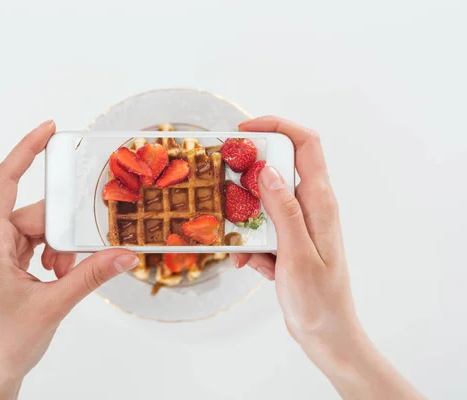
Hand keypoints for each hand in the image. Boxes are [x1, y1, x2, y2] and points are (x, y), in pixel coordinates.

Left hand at [0, 121, 138, 399]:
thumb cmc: (4, 342)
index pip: (5, 182)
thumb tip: (124, 254)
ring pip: (39, 230)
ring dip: (58, 250)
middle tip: (71, 264)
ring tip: (61, 279)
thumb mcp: (54, 304)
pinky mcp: (5, 261)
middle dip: (61, 235)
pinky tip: (57, 277)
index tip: (47, 129)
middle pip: (36, 214)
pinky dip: (53, 256)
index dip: (25, 150)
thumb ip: (91, 274)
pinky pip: (36, 244)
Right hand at [234, 116, 423, 398]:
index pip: (305, 143)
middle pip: (278, 169)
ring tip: (241, 248)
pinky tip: (249, 264)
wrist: (325, 334)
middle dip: (248, 179)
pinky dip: (250, 244)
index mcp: (320, 201)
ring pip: (263, 203)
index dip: (277, 126)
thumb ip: (283, 210)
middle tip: (226, 190)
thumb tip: (267, 171)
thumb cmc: (318, 299)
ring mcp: (298, 223)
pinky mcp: (288, 241)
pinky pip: (262, 229)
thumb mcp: (296, 254)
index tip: (244, 131)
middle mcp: (311, 206)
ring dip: (246, 221)